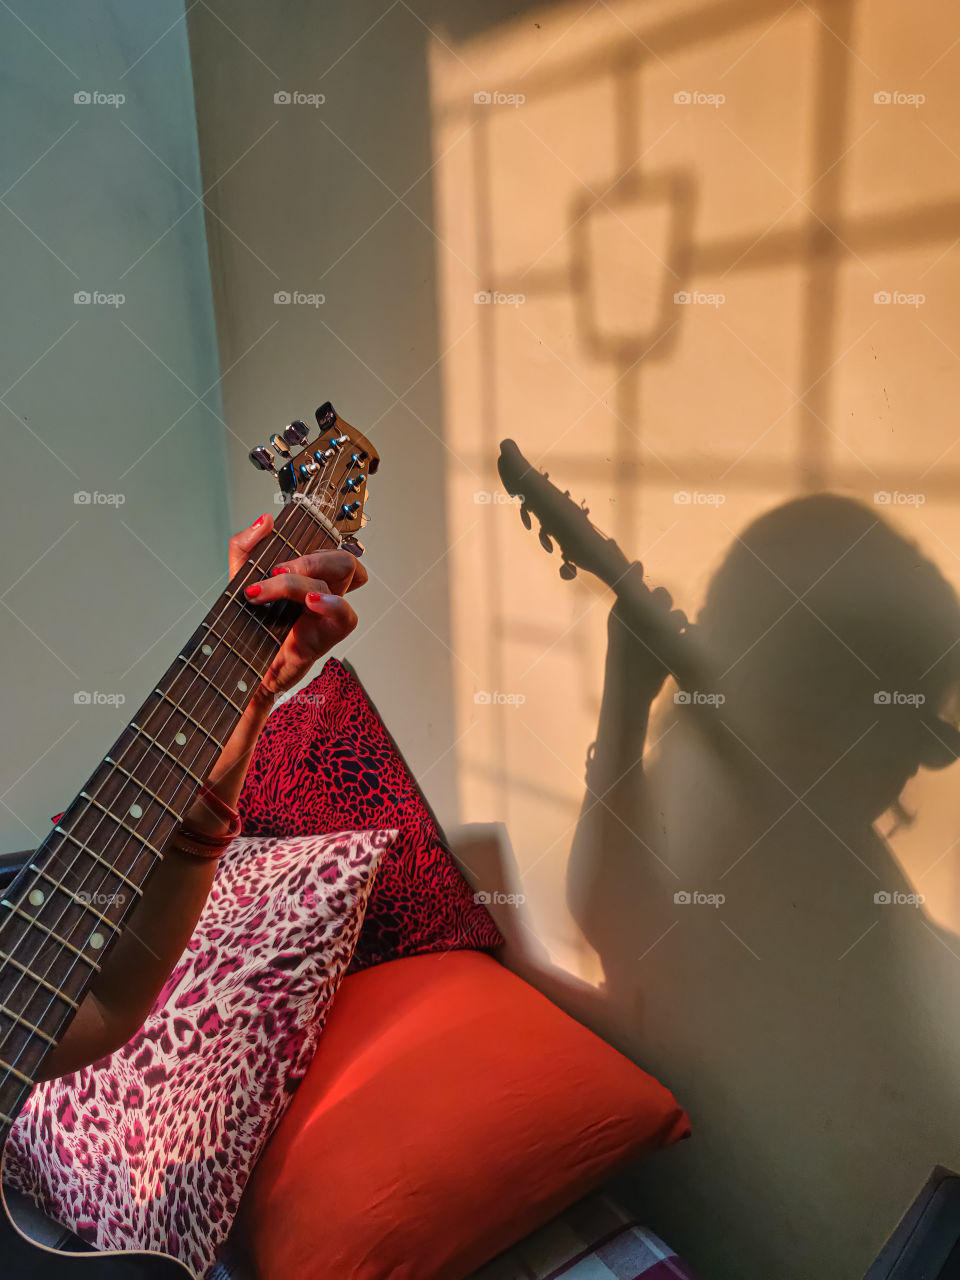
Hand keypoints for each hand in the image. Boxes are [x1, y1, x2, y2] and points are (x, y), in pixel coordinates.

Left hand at [228, 514, 367, 696]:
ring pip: (342, 577)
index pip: (329, 547)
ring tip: (272, 587)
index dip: (317, 538)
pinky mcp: (328, 634)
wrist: (244, 669)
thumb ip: (245, 547)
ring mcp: (328, 611)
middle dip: (309, 559)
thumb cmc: (250, 628)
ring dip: (304, 577)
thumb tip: (265, 521)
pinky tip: (308, 602)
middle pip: (343, 560)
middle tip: (275, 570)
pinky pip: (346, 614)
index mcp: (307, 576)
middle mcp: (323, 591)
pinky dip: (330, 603)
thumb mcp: (238, 579)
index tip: (280, 540)